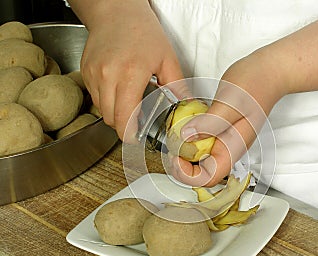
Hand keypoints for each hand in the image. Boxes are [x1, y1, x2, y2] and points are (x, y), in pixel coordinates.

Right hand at [69, 0, 183, 139]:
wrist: (116, 11)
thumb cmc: (142, 31)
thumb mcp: (167, 58)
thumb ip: (178, 87)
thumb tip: (187, 106)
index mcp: (130, 75)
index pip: (123, 118)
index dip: (130, 133)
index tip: (136, 137)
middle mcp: (107, 76)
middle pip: (110, 119)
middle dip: (123, 125)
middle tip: (137, 120)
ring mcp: (93, 74)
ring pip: (101, 110)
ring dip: (114, 112)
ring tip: (129, 99)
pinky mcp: (85, 72)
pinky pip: (95, 96)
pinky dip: (106, 99)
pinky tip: (118, 87)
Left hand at [168, 53, 282, 186]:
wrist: (269, 71)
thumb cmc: (257, 84)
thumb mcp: (230, 103)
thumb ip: (209, 123)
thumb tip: (187, 137)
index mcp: (233, 147)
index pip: (209, 177)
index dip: (188, 174)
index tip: (175, 157)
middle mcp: (228, 148)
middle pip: (202, 171)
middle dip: (182, 165)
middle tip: (170, 148)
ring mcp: (224, 139)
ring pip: (200, 158)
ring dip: (184, 152)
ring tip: (174, 136)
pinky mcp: (219, 129)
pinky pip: (201, 142)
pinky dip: (189, 138)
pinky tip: (184, 125)